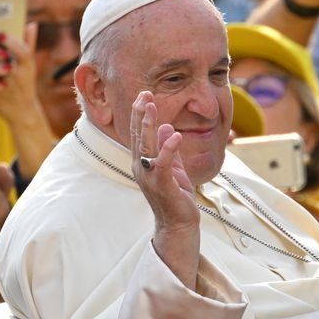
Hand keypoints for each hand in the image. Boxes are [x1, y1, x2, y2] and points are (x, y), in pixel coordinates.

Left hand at [0, 24, 42, 125]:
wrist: (21, 110)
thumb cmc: (24, 83)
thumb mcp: (29, 65)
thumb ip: (29, 44)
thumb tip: (30, 24)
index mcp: (28, 68)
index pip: (24, 53)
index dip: (13, 44)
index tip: (1, 34)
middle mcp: (18, 77)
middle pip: (6, 62)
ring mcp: (6, 87)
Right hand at [131, 91, 200, 286]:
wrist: (179, 224)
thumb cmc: (176, 197)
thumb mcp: (174, 168)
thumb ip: (169, 149)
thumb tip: (167, 128)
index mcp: (144, 162)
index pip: (140, 134)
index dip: (142, 114)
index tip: (145, 96)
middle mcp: (142, 168)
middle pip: (139, 136)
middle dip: (142, 113)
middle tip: (144, 93)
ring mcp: (150, 177)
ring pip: (146, 145)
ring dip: (149, 124)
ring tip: (152, 105)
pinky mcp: (162, 185)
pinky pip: (162, 163)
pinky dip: (168, 148)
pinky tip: (175, 134)